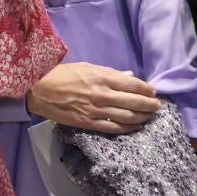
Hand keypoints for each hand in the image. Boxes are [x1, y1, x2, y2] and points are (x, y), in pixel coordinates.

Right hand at [26, 61, 159, 133]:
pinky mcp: (88, 123)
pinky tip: (135, 127)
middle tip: (157, 107)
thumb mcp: (86, 67)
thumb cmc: (62, 74)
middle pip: (134, 101)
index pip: (132, 84)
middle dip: (149, 105)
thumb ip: (110, 73)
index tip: (153, 92)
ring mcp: (96, 110)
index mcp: (101, 77)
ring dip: (142, 117)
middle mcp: (102, 94)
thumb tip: (129, 76)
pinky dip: (127, 128)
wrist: (38, 89)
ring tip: (149, 117)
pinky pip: (113, 128)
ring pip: (126, 116)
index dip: (146, 89)